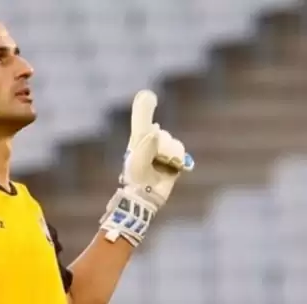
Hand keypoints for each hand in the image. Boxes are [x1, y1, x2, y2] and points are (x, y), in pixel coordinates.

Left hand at [100, 90, 193, 245]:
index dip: (145, 106)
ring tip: (160, 166)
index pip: (142, 120)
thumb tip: (155, 129)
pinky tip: (170, 169)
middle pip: (163, 134)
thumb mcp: (137, 160)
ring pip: (174, 143)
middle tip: (152, 160)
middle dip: (160, 146)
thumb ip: (145, 144)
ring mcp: (163, 152)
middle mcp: (151, 143)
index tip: (148, 95)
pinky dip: (177, 160)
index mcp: (138, 140)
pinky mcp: (174, 161)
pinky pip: (181, 153)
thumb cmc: (136, 178)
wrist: (146, 196)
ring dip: (169, 155)